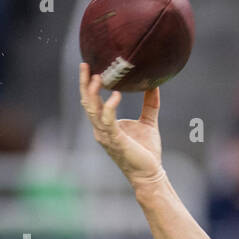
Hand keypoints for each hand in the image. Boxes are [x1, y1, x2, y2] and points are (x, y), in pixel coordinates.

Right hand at [79, 62, 164, 188]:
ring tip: (97, 76)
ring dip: (93, 93)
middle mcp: (101, 129)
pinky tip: (117, 95)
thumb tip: (154, 85)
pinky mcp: (115, 141)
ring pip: (92, 110)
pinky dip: (110, 107)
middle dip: (85, 84)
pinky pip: (108, 121)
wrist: (150, 173)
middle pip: (87, 102)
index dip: (88, 85)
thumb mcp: (148, 122)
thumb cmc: (147, 151)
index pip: (92, 101)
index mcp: (105, 124)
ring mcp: (106, 135)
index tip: (89, 66)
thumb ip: (150, 104)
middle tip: (85, 65)